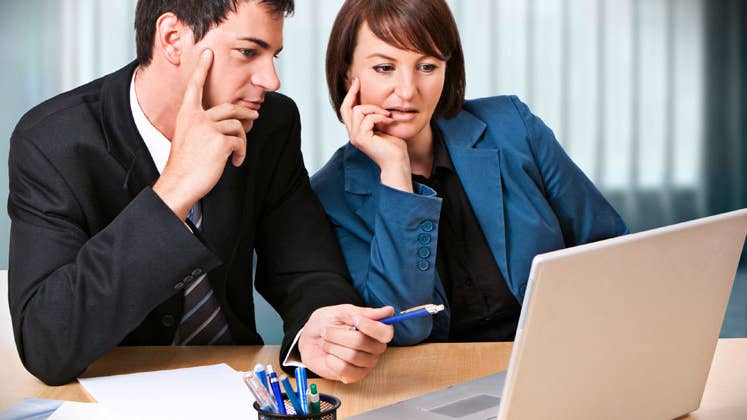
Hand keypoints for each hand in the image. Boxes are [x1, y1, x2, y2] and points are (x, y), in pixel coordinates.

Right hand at [153, 49, 258, 219]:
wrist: (179, 182)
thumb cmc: (185, 164)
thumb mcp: (190, 139)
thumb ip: (205, 127)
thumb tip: (232, 123)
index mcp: (187, 114)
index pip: (195, 87)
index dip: (202, 69)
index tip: (207, 53)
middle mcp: (197, 117)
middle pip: (230, 108)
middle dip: (246, 112)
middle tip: (255, 116)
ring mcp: (209, 128)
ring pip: (238, 126)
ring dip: (242, 142)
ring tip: (236, 155)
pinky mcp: (220, 141)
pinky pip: (240, 142)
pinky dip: (240, 153)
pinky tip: (234, 163)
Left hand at [299, 304, 393, 382]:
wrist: (309, 339)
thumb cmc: (326, 323)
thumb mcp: (341, 312)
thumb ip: (363, 313)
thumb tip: (388, 311)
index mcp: (376, 329)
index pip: (386, 332)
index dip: (370, 327)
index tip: (355, 319)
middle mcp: (375, 347)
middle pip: (363, 342)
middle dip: (339, 335)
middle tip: (327, 331)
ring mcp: (366, 363)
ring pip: (352, 356)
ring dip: (332, 346)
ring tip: (326, 343)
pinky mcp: (355, 375)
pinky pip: (344, 369)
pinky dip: (331, 361)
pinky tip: (329, 357)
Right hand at [341, 79, 412, 192]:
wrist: (397, 161)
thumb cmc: (394, 147)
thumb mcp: (384, 126)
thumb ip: (377, 116)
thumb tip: (376, 102)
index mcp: (357, 131)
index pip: (348, 110)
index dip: (351, 95)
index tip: (357, 82)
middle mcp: (353, 134)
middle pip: (345, 108)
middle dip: (352, 93)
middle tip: (359, 82)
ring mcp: (355, 137)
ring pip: (358, 110)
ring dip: (375, 109)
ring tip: (387, 115)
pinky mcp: (361, 138)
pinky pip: (368, 118)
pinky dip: (380, 116)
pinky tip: (389, 121)